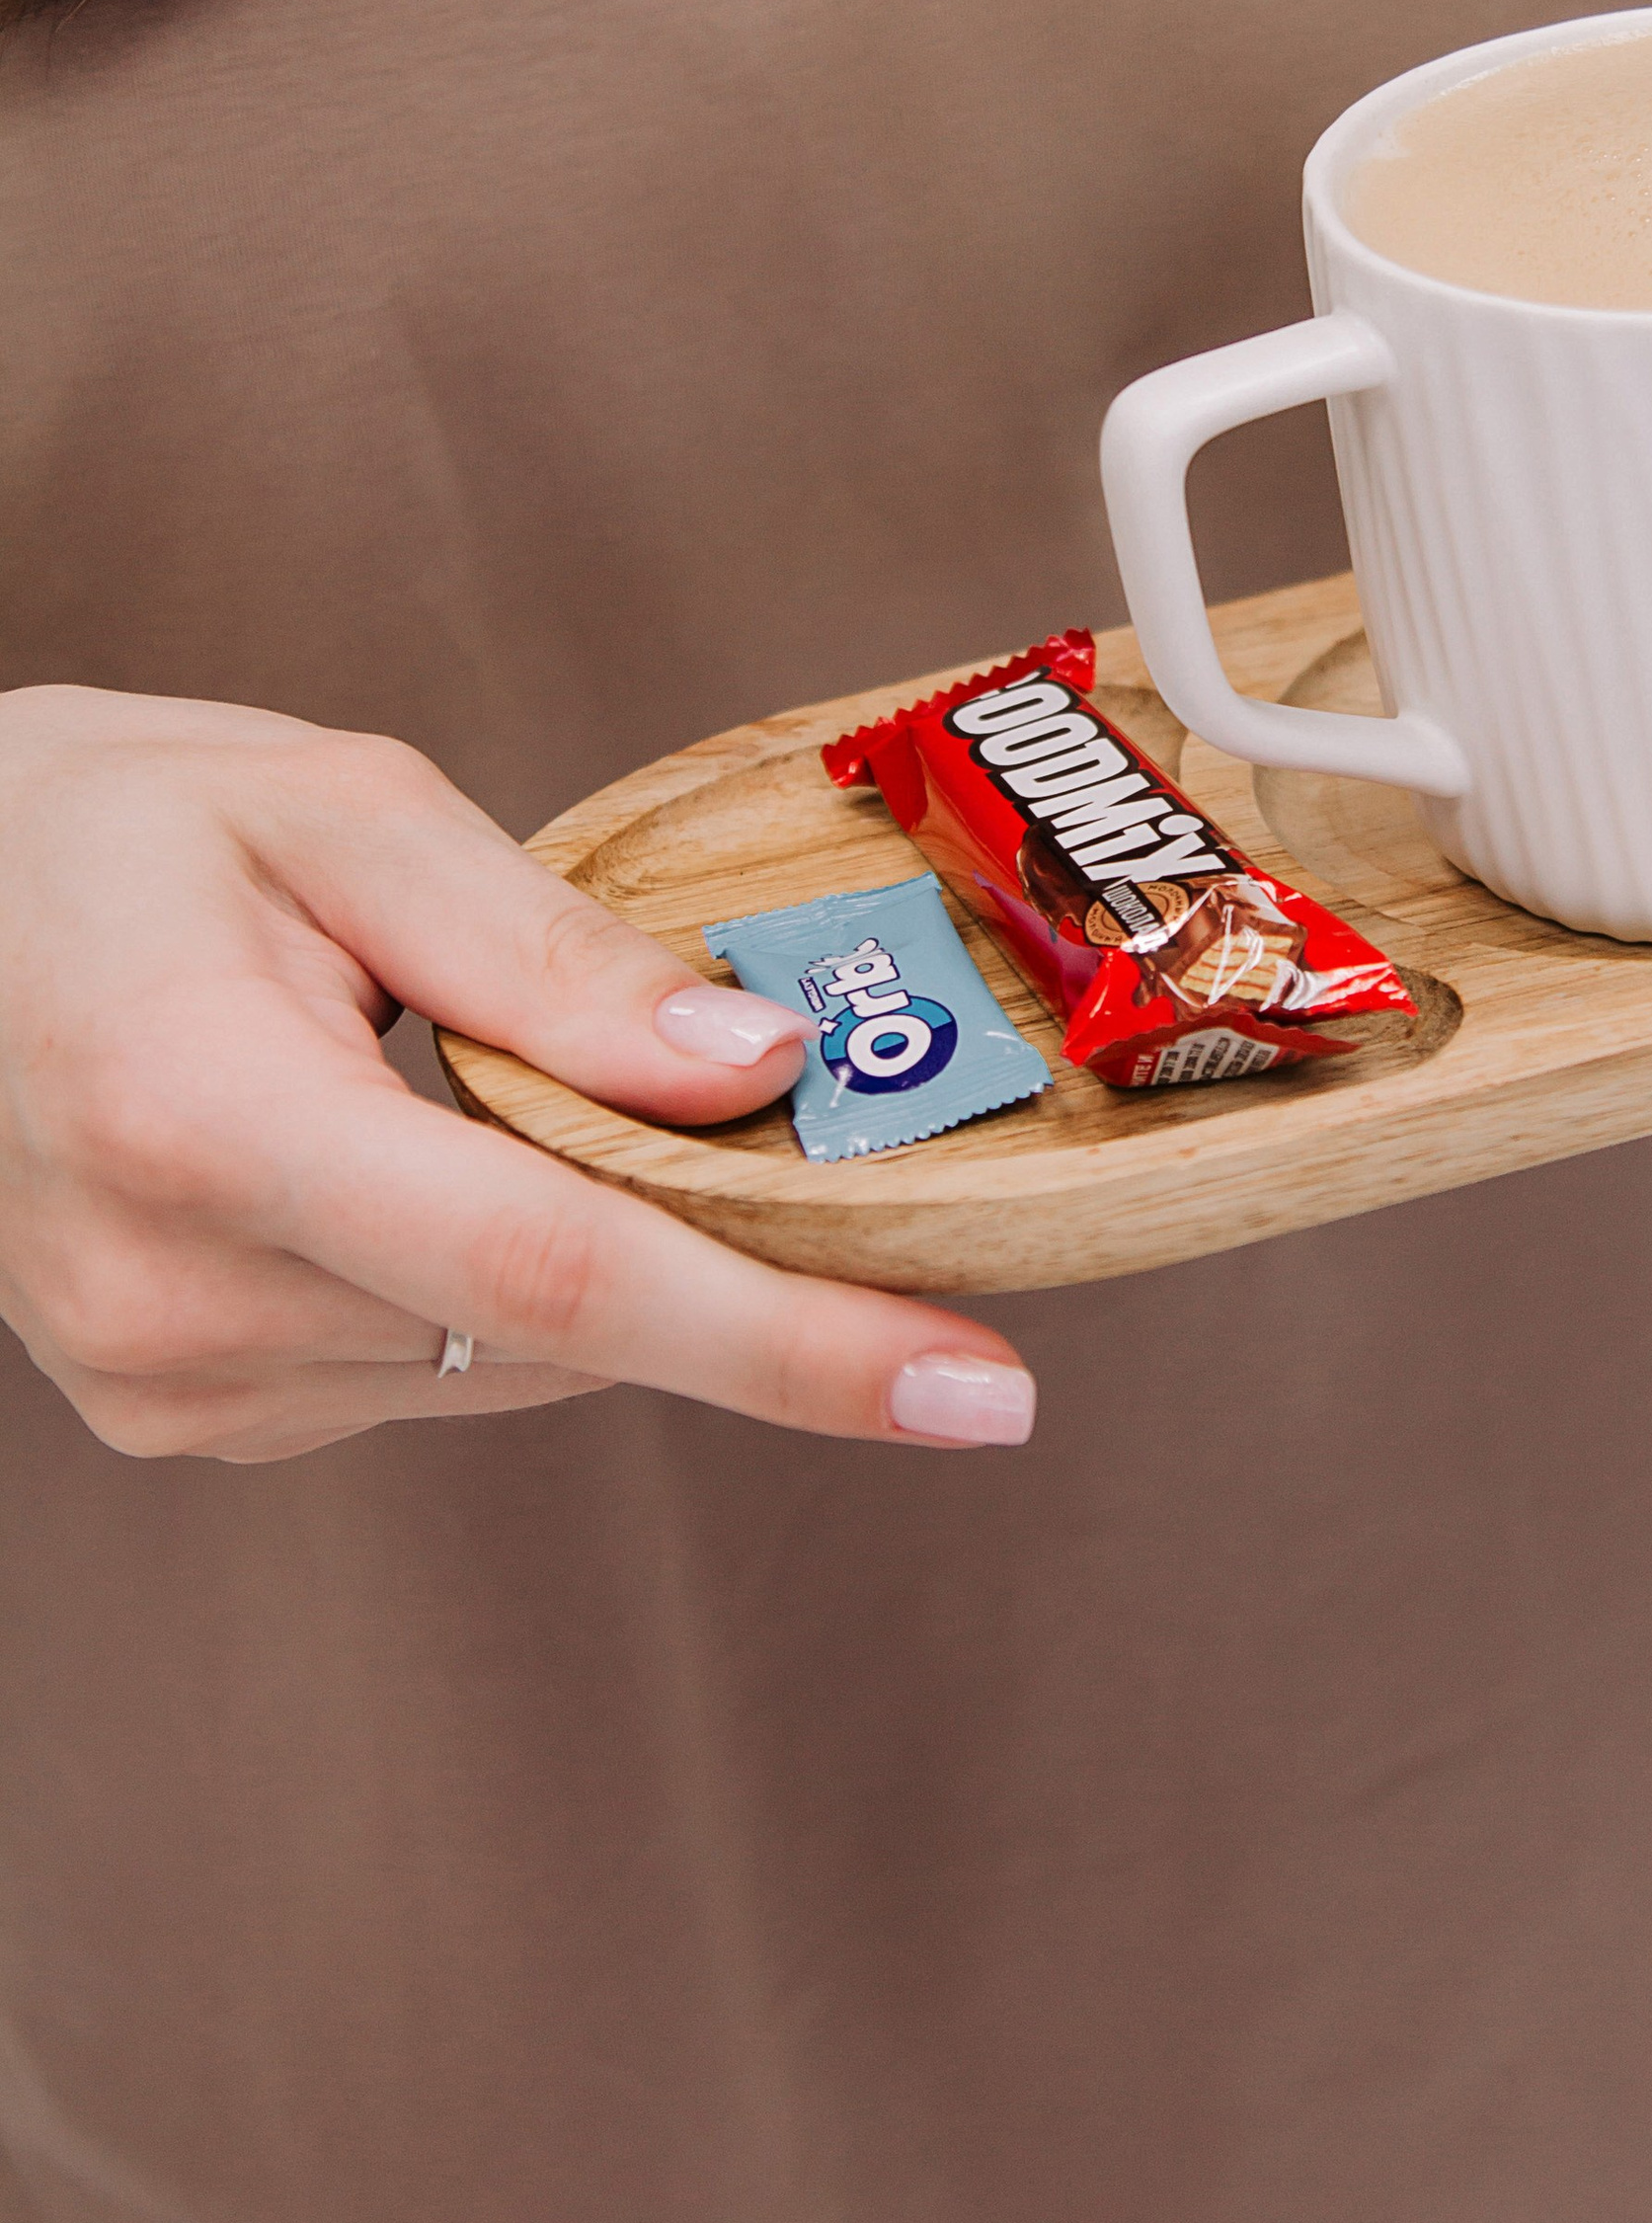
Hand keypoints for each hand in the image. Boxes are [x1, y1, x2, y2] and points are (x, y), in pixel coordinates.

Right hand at [0, 689, 1035, 1463]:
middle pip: (563, 1318)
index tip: (980, 1392)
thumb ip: (553, 955)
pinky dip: (486, 1274)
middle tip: (799, 1133)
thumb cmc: (100, 834)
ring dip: (586, 1243)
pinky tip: (417, 1150)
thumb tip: (759, 1078)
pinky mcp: (181, 1413)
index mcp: (207, 1114)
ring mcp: (169, 1380)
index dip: (794, 1345)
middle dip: (718, 1244)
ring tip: (487, 1078)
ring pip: (511, 1353)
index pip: (560, 1270)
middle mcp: (178, 1291)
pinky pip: (430, 1366)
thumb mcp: (334, 809)